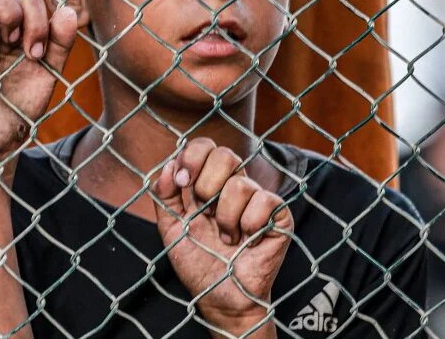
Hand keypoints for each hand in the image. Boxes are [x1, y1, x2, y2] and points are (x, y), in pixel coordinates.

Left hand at [153, 138, 292, 334]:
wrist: (219, 299)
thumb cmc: (198, 264)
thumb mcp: (171, 229)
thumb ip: (164, 196)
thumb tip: (169, 165)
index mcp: (210, 183)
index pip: (206, 146)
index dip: (193, 156)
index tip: (182, 182)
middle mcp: (235, 186)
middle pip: (226, 155)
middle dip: (206, 187)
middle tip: (203, 214)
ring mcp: (258, 200)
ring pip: (240, 184)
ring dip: (225, 218)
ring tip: (226, 238)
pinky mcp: (279, 216)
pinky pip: (265, 201)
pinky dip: (249, 226)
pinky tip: (247, 242)